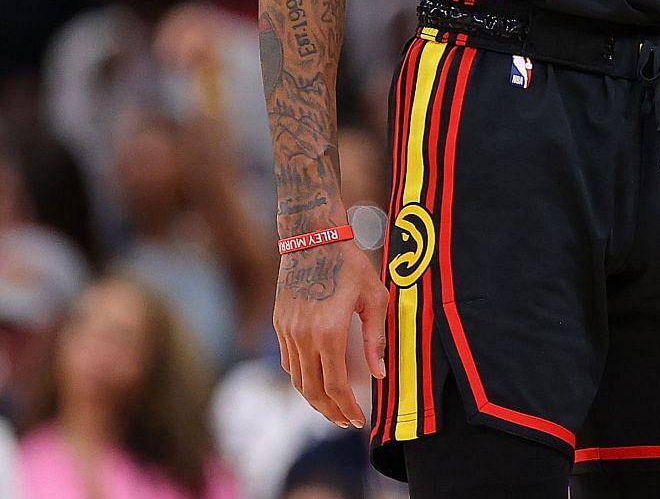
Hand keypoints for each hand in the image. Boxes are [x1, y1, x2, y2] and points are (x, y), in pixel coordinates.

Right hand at [274, 240, 386, 427]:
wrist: (313, 238)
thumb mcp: (374, 298)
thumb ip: (376, 339)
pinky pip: (289, 362)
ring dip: (314, 399)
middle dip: (331, 411)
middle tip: (346, 421)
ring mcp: (288, 332)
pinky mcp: (280, 325)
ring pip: (298, 380)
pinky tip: (316, 382)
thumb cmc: (351, 264)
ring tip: (333, 408)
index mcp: (330, 332)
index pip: (336, 385)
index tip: (358, 420)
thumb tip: (379, 375)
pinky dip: (302, 378)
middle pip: (314, 390)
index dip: (347, 408)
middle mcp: (304, 337)